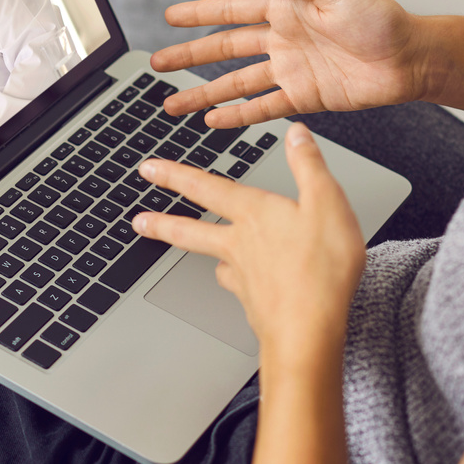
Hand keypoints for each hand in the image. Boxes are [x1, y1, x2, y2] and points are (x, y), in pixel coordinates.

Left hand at [132, 123, 365, 359]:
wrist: (308, 330)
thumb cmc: (320, 269)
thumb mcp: (326, 202)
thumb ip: (308, 165)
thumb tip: (295, 133)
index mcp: (253, 214)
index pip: (205, 187)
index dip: (174, 175)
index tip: (149, 170)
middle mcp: (239, 245)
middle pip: (190, 230)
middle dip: (162, 222)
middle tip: (138, 221)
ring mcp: (242, 277)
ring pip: (211, 259)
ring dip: (196, 253)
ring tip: (185, 249)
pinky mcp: (253, 303)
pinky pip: (236, 286)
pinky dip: (233, 280)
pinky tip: (237, 281)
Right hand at [150, 0, 429, 128]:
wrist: (411, 59)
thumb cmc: (381, 18)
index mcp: (286, 8)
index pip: (232, 10)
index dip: (199, 14)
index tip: (170, 18)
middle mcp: (283, 40)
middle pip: (224, 49)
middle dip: (189, 56)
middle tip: (158, 63)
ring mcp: (290, 70)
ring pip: (236, 84)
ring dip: (204, 93)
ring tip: (174, 104)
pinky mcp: (304, 98)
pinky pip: (262, 108)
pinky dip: (238, 116)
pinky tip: (214, 122)